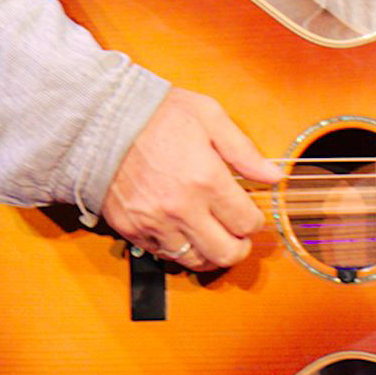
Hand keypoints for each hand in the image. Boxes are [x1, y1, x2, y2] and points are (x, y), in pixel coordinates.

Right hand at [98, 88, 273, 270]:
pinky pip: (163, 255)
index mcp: (206, 179)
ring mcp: (154, 222)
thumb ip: (244, 151)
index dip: (255, 221)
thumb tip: (273, 176)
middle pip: (225, 252)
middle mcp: (182, 208)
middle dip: (240, 248)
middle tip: (239, 237)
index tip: (251, 214)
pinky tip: (184, 233)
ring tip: (213, 238)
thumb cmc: (158, 113)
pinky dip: (178, 250)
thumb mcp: (210, 117)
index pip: (246, 222)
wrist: (101, 120)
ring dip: (209, 254)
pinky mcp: (131, 229)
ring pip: (194, 261)